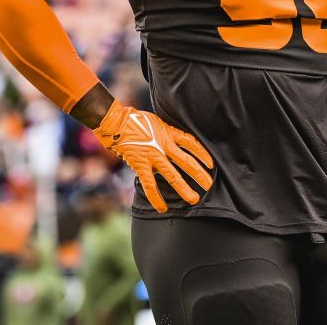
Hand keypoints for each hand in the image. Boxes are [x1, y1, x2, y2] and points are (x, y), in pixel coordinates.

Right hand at [92, 101, 213, 212]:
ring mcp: (152, 155)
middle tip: (209, 185)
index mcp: (169, 133)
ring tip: (194, 199)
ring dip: (184, 188)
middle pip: (186, 161)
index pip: (191, 143)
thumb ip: (166, 132)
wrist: (115, 120)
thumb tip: (174, 139)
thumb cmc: (135, 119)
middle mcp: (164, 145)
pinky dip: (156, 197)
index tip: (210, 164)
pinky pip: (150, 184)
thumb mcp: (157, 121)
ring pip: (172, 175)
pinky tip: (162, 207)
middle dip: (199, 174)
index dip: (202, 154)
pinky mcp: (140, 164)